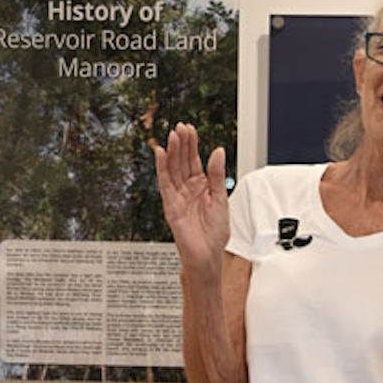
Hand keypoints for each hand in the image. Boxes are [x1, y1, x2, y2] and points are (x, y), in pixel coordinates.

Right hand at [154, 123, 229, 275]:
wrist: (208, 255)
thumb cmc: (214, 233)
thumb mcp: (221, 198)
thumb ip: (217, 175)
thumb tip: (218, 151)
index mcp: (201, 186)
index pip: (194, 160)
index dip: (192, 144)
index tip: (190, 128)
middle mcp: (188, 189)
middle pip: (182, 161)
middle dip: (181, 144)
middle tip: (180, 127)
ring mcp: (178, 196)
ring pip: (173, 169)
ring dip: (172, 152)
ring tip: (172, 135)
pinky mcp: (171, 205)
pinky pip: (165, 184)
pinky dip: (162, 168)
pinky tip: (161, 154)